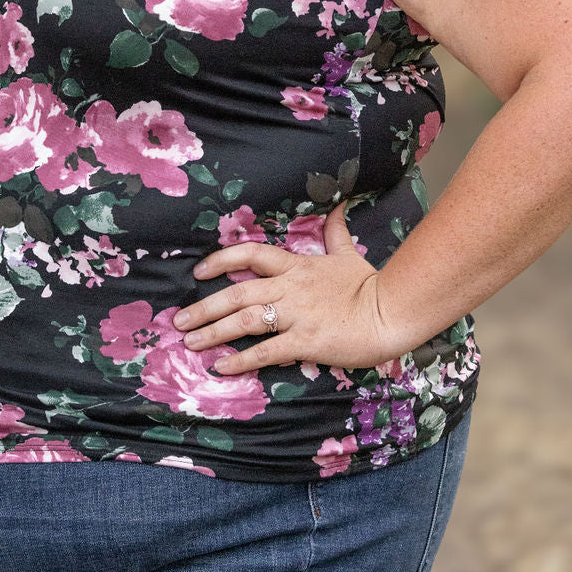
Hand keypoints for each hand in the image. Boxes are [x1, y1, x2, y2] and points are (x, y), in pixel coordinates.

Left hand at [172, 202, 397, 374]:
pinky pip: (266, 351)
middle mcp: (290, 288)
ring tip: (190, 342)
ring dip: (213, 332)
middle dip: (204, 307)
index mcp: (297, 266)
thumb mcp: (347, 252)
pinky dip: (240, 359)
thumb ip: (334, 231)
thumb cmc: (370, 284)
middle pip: (237, 293)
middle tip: (180, 319)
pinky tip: (222, 367)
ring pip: (244, 320)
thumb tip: (337, 204)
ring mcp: (296, 315)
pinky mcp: (305, 342)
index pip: (251, 254)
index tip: (198, 271)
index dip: (221, 260)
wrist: (392, 311)